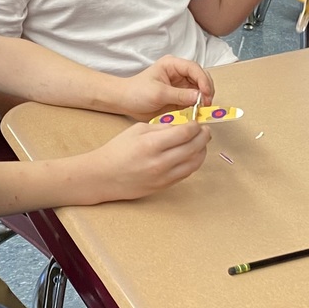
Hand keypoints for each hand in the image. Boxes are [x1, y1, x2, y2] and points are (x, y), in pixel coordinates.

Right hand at [84, 121, 210, 199]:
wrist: (104, 176)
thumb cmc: (118, 150)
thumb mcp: (137, 130)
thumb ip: (161, 127)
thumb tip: (182, 125)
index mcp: (151, 144)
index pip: (185, 133)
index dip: (195, 126)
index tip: (196, 122)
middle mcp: (160, 162)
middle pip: (194, 147)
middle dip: (203, 136)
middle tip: (204, 130)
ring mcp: (163, 177)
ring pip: (195, 163)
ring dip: (202, 150)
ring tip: (200, 142)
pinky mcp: (164, 186)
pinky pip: (187, 173)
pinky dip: (193, 162)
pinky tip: (191, 154)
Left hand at [122, 56, 214, 121]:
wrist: (126, 103)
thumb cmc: (137, 92)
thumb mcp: (158, 93)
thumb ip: (179, 95)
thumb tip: (199, 97)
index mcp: (172, 65)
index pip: (194, 68)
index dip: (203, 80)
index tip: (206, 93)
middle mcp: (179, 73)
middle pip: (201, 78)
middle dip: (206, 90)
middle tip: (206, 104)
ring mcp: (181, 85)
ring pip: (201, 90)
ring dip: (204, 99)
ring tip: (202, 109)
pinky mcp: (181, 97)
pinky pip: (195, 101)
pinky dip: (198, 106)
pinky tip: (197, 113)